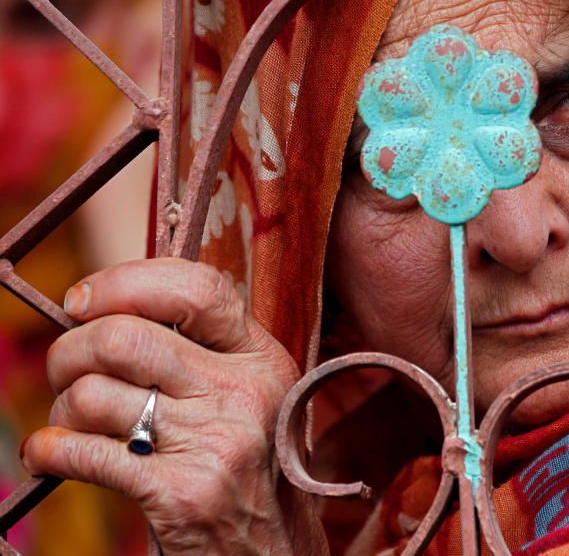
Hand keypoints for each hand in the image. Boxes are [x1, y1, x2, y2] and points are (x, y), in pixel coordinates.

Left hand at [20, 258, 327, 554]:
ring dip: (62, 410)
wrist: (276, 554)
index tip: (81, 300)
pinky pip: (82, 452)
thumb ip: (205, 352)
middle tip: (66, 373)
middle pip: (123, 337)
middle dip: (69, 351)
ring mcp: (216, 442)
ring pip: (93, 393)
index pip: (196, 288)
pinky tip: (52, 455)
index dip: (124, 282)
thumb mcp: (254, 398)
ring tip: (74, 426)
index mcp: (265, 358)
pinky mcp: (182, 493)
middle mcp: (246, 392)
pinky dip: (50, 451)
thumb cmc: (251, 471)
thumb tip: (107, 308)